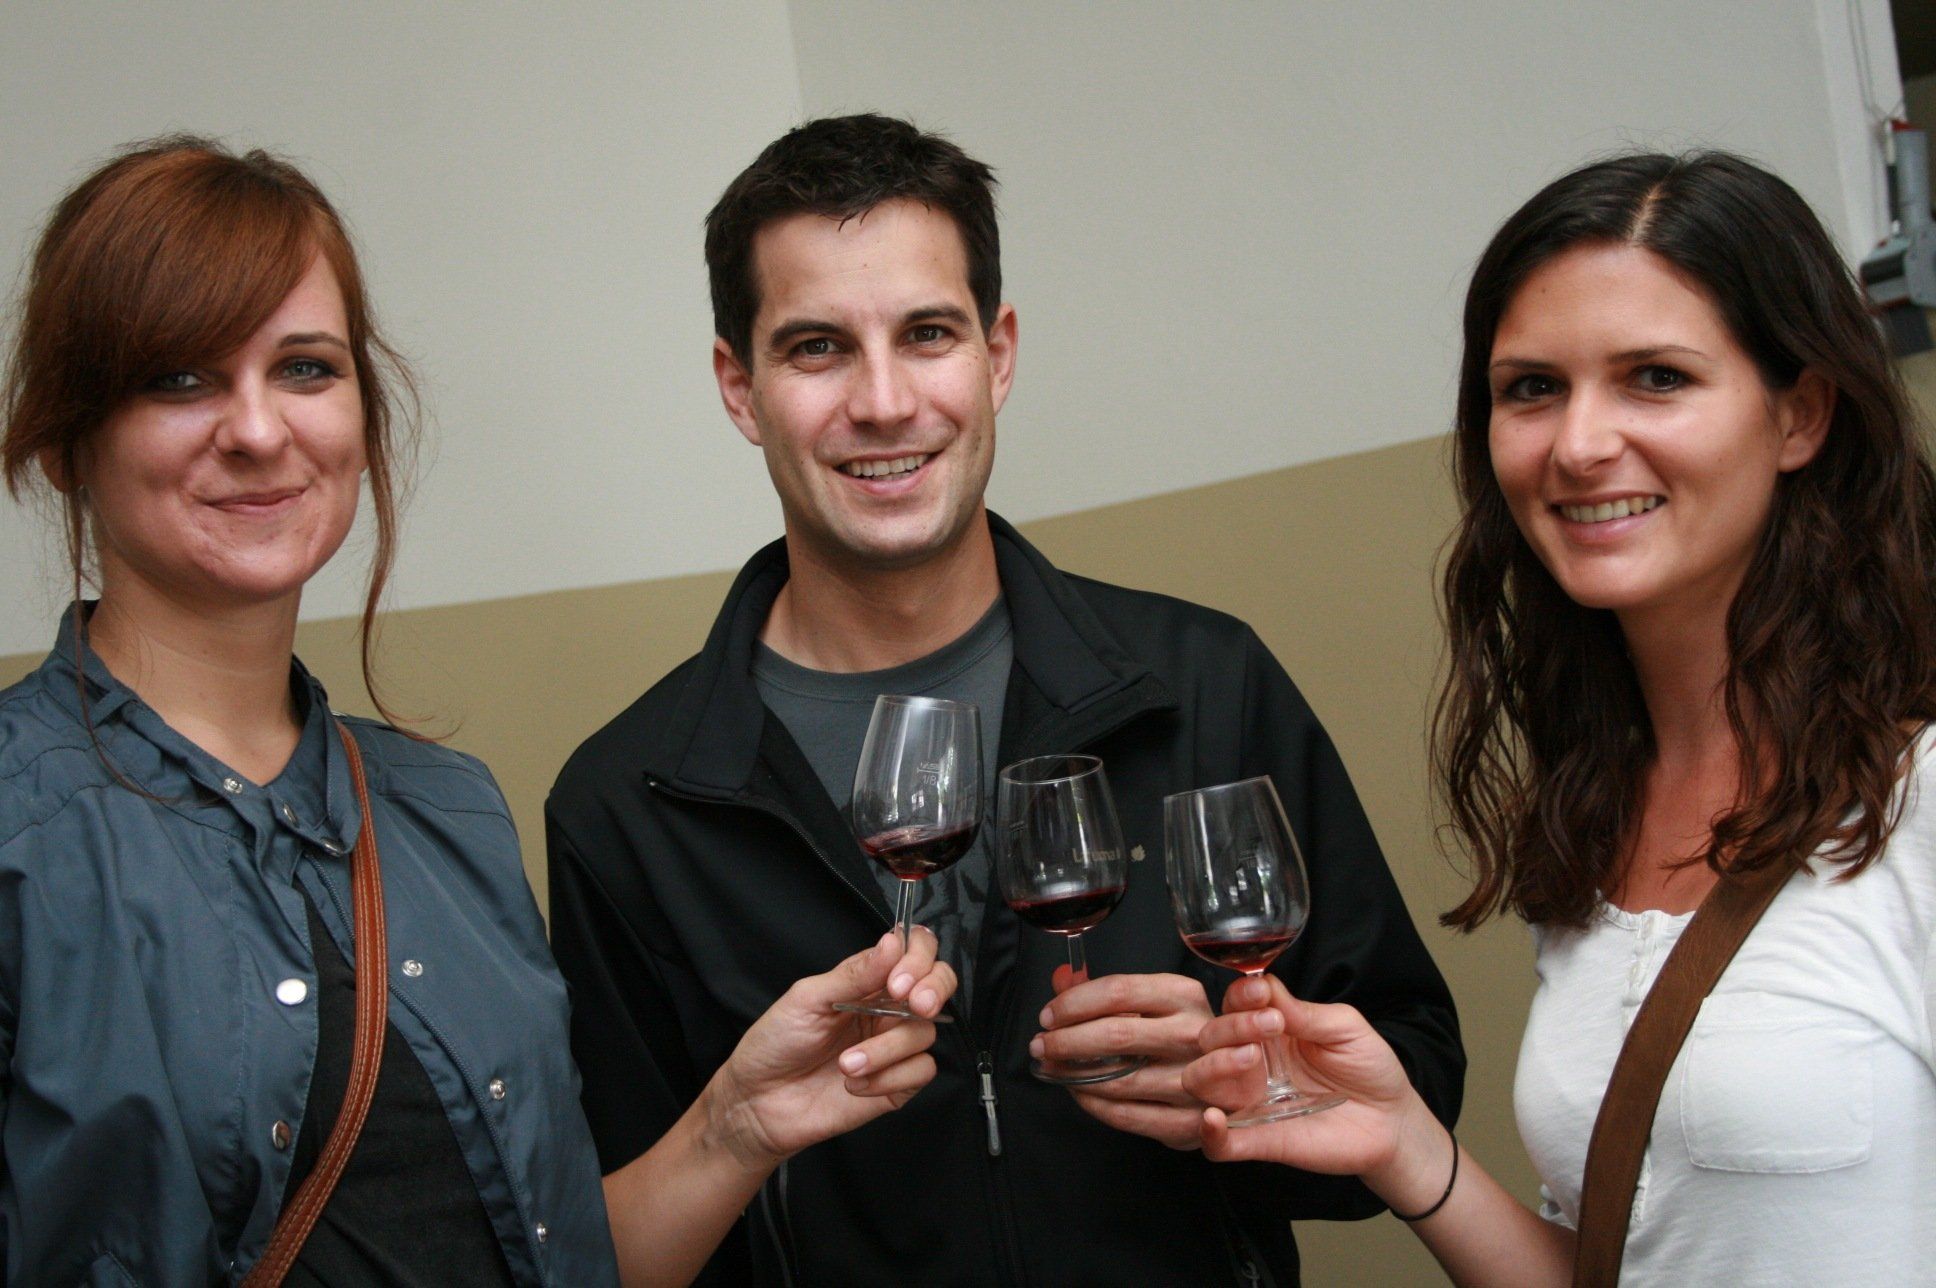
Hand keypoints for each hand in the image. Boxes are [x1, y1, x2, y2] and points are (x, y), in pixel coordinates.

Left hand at [703, 927, 956, 1170]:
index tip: (898, 978)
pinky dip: (888, 1078)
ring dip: (885, 1050)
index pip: (913, 951)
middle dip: (934, 989)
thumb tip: (894, 942)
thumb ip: (855, 973)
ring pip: (924, 1033)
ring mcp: (893, 1046)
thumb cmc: (776, 1044)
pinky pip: (920, 1072)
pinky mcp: (897, 1083)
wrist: (758, 1102)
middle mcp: (886, 1009)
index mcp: (867, 981)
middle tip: (914, 1004)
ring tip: (846, 1064)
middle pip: (939, 984)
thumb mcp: (808, 998)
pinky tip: (855, 1084)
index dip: (918, 957)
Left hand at [1031, 968, 1213, 1149]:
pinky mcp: (1189, 1121)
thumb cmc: (1184, 1034)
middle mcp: (1194, 1033)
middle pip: (1115, 1034)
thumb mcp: (1156, 1001)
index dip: (1074, 1003)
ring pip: (1117, 1078)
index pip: (1118, 991)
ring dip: (1073, 1075)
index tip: (1048, 1015)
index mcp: (1184, 994)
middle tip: (1041, 1045)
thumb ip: (1107, 991)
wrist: (1237, 1083)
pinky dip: (1093, 1104)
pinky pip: (1127, 1115)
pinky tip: (1078, 1093)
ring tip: (1052, 1069)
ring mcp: (1196, 1081)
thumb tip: (1061, 978)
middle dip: (1065, 1041)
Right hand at [1183, 974, 1440, 1193]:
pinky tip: (1213, 1119)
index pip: (1234, 1005)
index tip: (1260, 993)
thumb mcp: (1344, 1027)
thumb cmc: (1370, 1068)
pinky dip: (1208, 1133)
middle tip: (1270, 1026)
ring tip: (1248, 1058)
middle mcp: (1251, 1063)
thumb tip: (1264, 984)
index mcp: (1269, 1030)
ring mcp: (1251, 1102)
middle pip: (1210, 1038)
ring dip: (1213, 1066)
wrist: (1393, 1121)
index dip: (1240, 996)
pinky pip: (1217, 1144)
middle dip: (1231, 1026)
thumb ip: (1304, 1011)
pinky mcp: (1259, 1140)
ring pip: (1200, 1082)